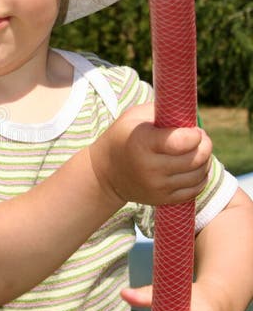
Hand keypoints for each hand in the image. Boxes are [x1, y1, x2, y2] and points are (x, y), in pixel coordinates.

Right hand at [89, 103, 211, 206]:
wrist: (105, 173)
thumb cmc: (124, 136)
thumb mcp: (136, 117)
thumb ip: (163, 111)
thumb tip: (190, 113)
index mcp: (143, 143)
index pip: (183, 141)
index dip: (196, 134)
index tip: (193, 130)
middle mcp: (150, 168)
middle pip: (196, 158)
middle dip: (205, 145)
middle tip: (201, 138)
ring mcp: (157, 186)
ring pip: (198, 175)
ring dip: (205, 161)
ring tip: (198, 151)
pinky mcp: (162, 199)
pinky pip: (194, 190)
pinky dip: (200, 177)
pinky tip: (193, 168)